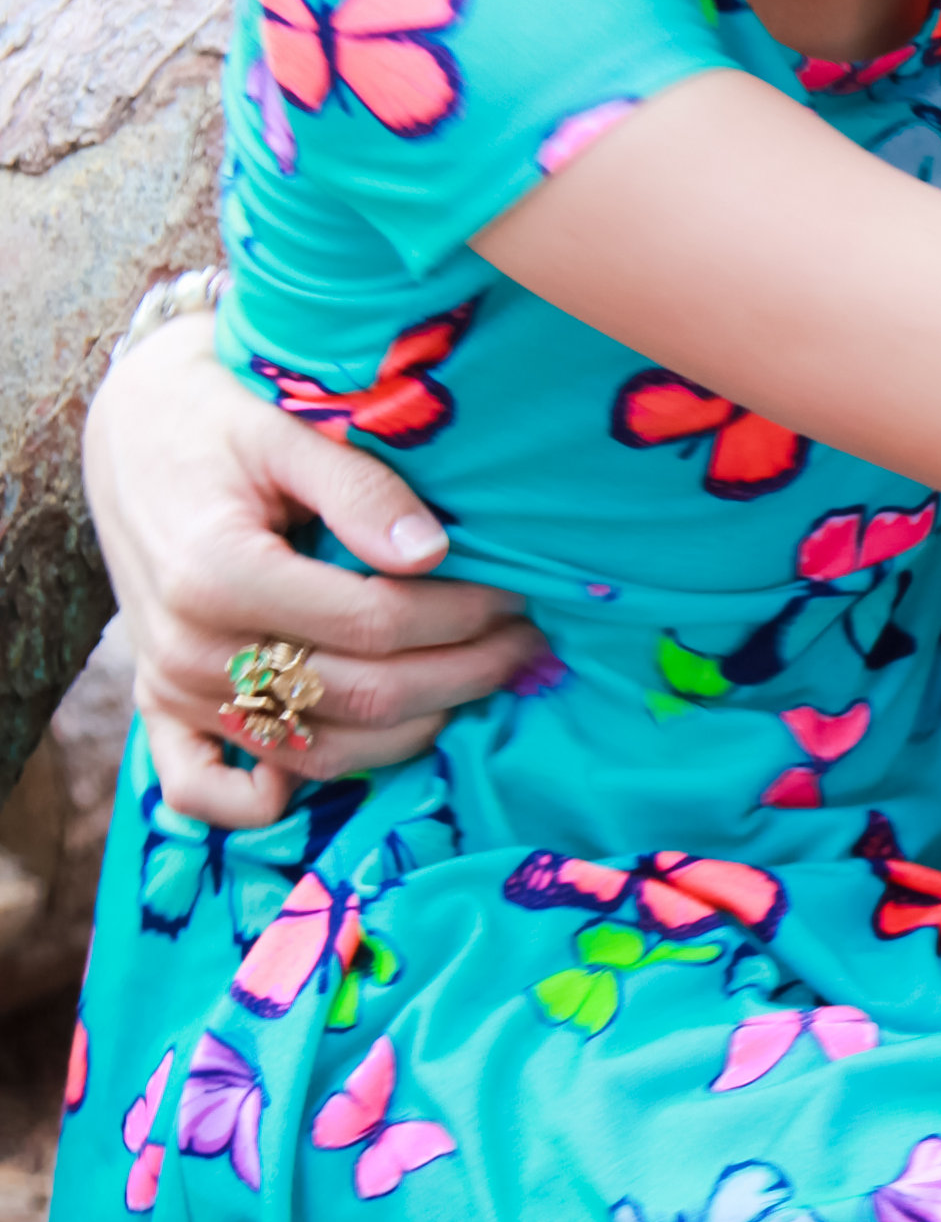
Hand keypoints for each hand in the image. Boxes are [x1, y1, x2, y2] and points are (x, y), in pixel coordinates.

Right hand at [85, 311, 544, 829]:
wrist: (132, 438)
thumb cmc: (217, 420)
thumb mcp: (285, 428)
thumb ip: (359, 488)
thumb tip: (433, 552)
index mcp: (216, 574)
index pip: (373, 622)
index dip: (461, 616)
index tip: (517, 594)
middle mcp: (189, 650)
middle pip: (358, 696)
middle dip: (463, 675)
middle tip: (527, 644)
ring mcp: (171, 689)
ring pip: (316, 752)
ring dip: (412, 731)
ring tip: (480, 684)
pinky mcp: (159, 708)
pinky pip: (207, 792)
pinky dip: (272, 800)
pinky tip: (346, 755)